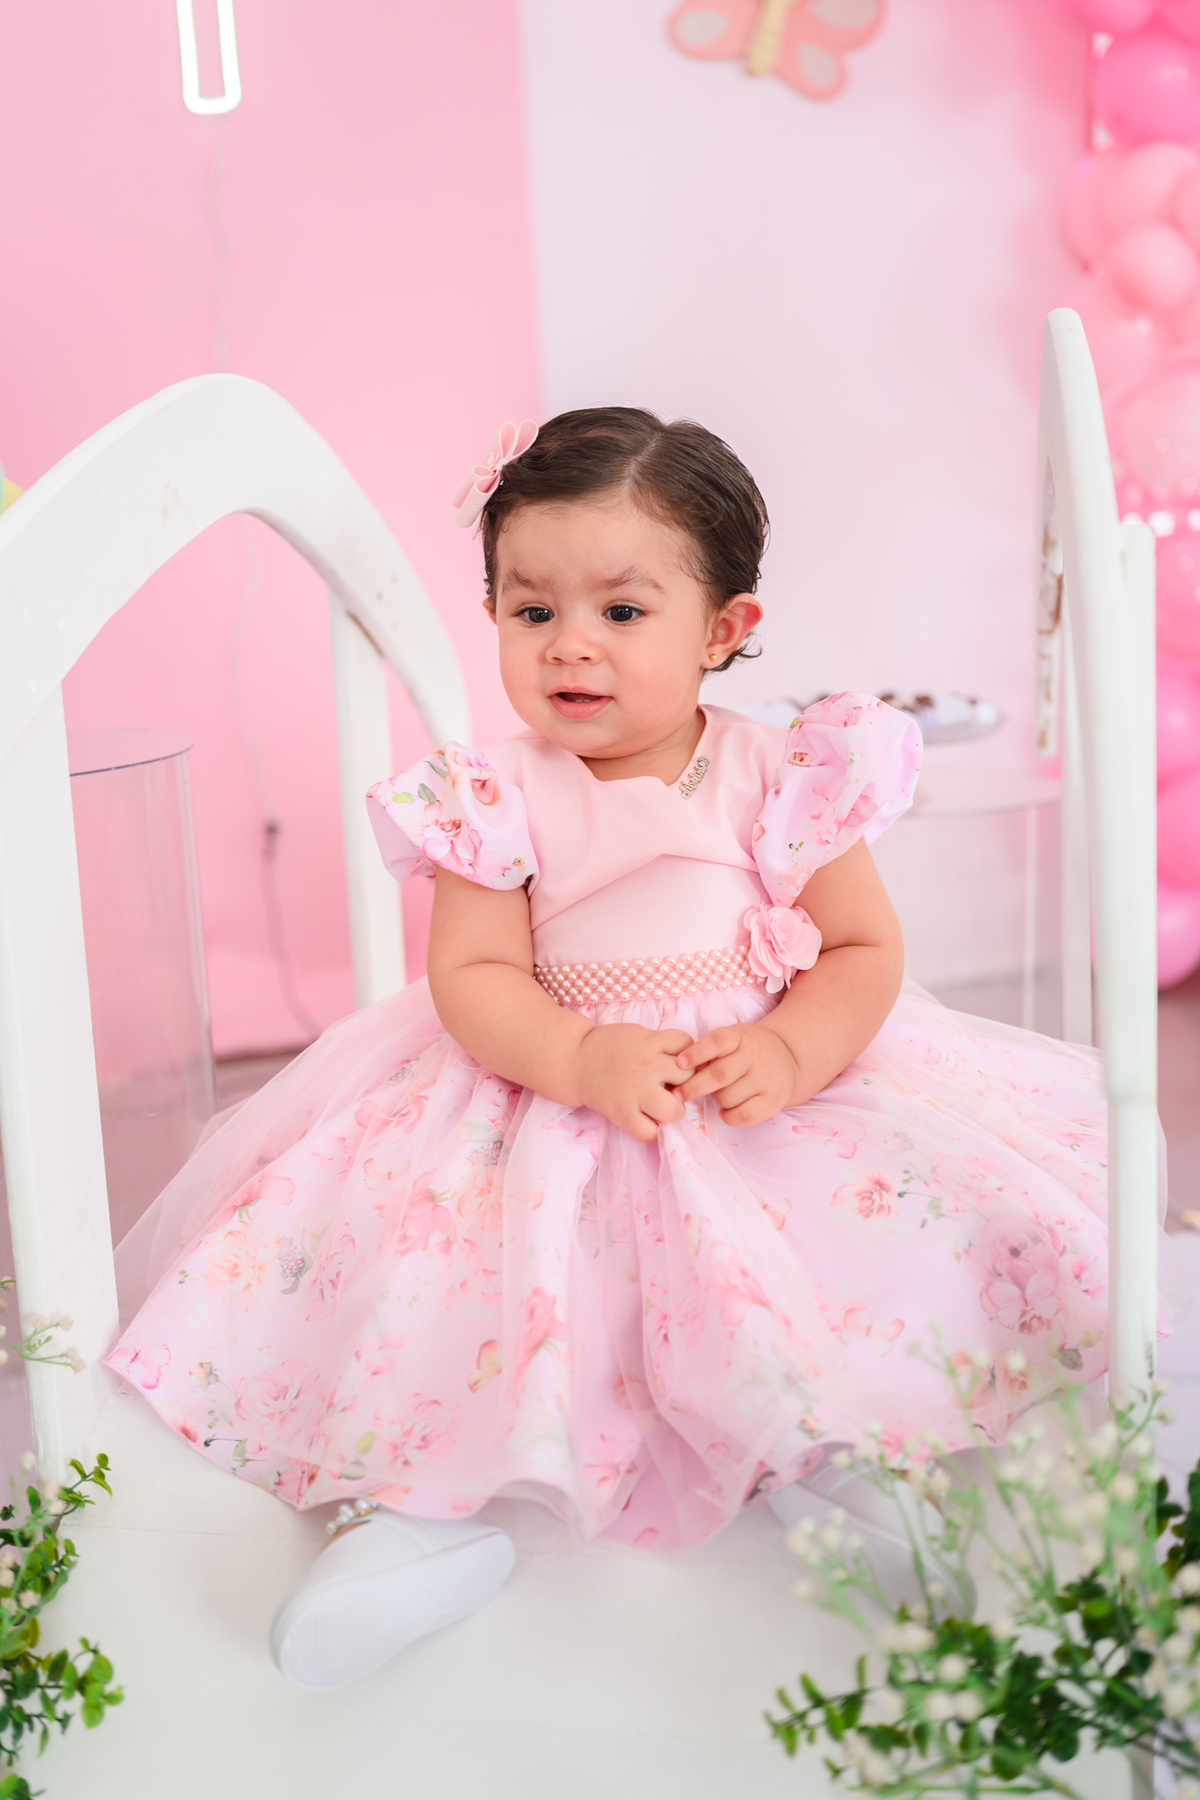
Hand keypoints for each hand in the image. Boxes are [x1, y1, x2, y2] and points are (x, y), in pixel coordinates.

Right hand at [573, 1024, 693, 1142]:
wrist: (576, 1060)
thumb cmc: (611, 1047)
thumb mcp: (639, 1034)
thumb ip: (663, 1045)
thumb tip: (690, 1064)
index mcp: (650, 1043)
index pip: (686, 1044)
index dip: (686, 1054)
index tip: (676, 1061)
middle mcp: (646, 1066)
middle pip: (687, 1078)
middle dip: (684, 1082)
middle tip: (672, 1086)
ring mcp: (635, 1092)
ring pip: (674, 1110)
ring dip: (673, 1110)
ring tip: (663, 1105)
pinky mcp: (622, 1114)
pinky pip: (650, 1133)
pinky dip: (654, 1131)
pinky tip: (650, 1121)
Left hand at [674, 1023, 798, 1125]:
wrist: (788, 1058)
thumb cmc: (748, 1050)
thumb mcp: (733, 1039)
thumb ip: (711, 1050)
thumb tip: (682, 1071)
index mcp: (740, 1037)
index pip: (717, 1042)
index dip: (697, 1053)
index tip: (679, 1063)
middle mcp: (755, 1056)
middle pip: (719, 1074)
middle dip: (694, 1087)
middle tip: (679, 1094)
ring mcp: (766, 1079)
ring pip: (728, 1097)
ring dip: (716, 1100)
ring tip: (719, 1095)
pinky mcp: (773, 1101)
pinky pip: (743, 1115)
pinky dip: (728, 1117)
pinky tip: (726, 1112)